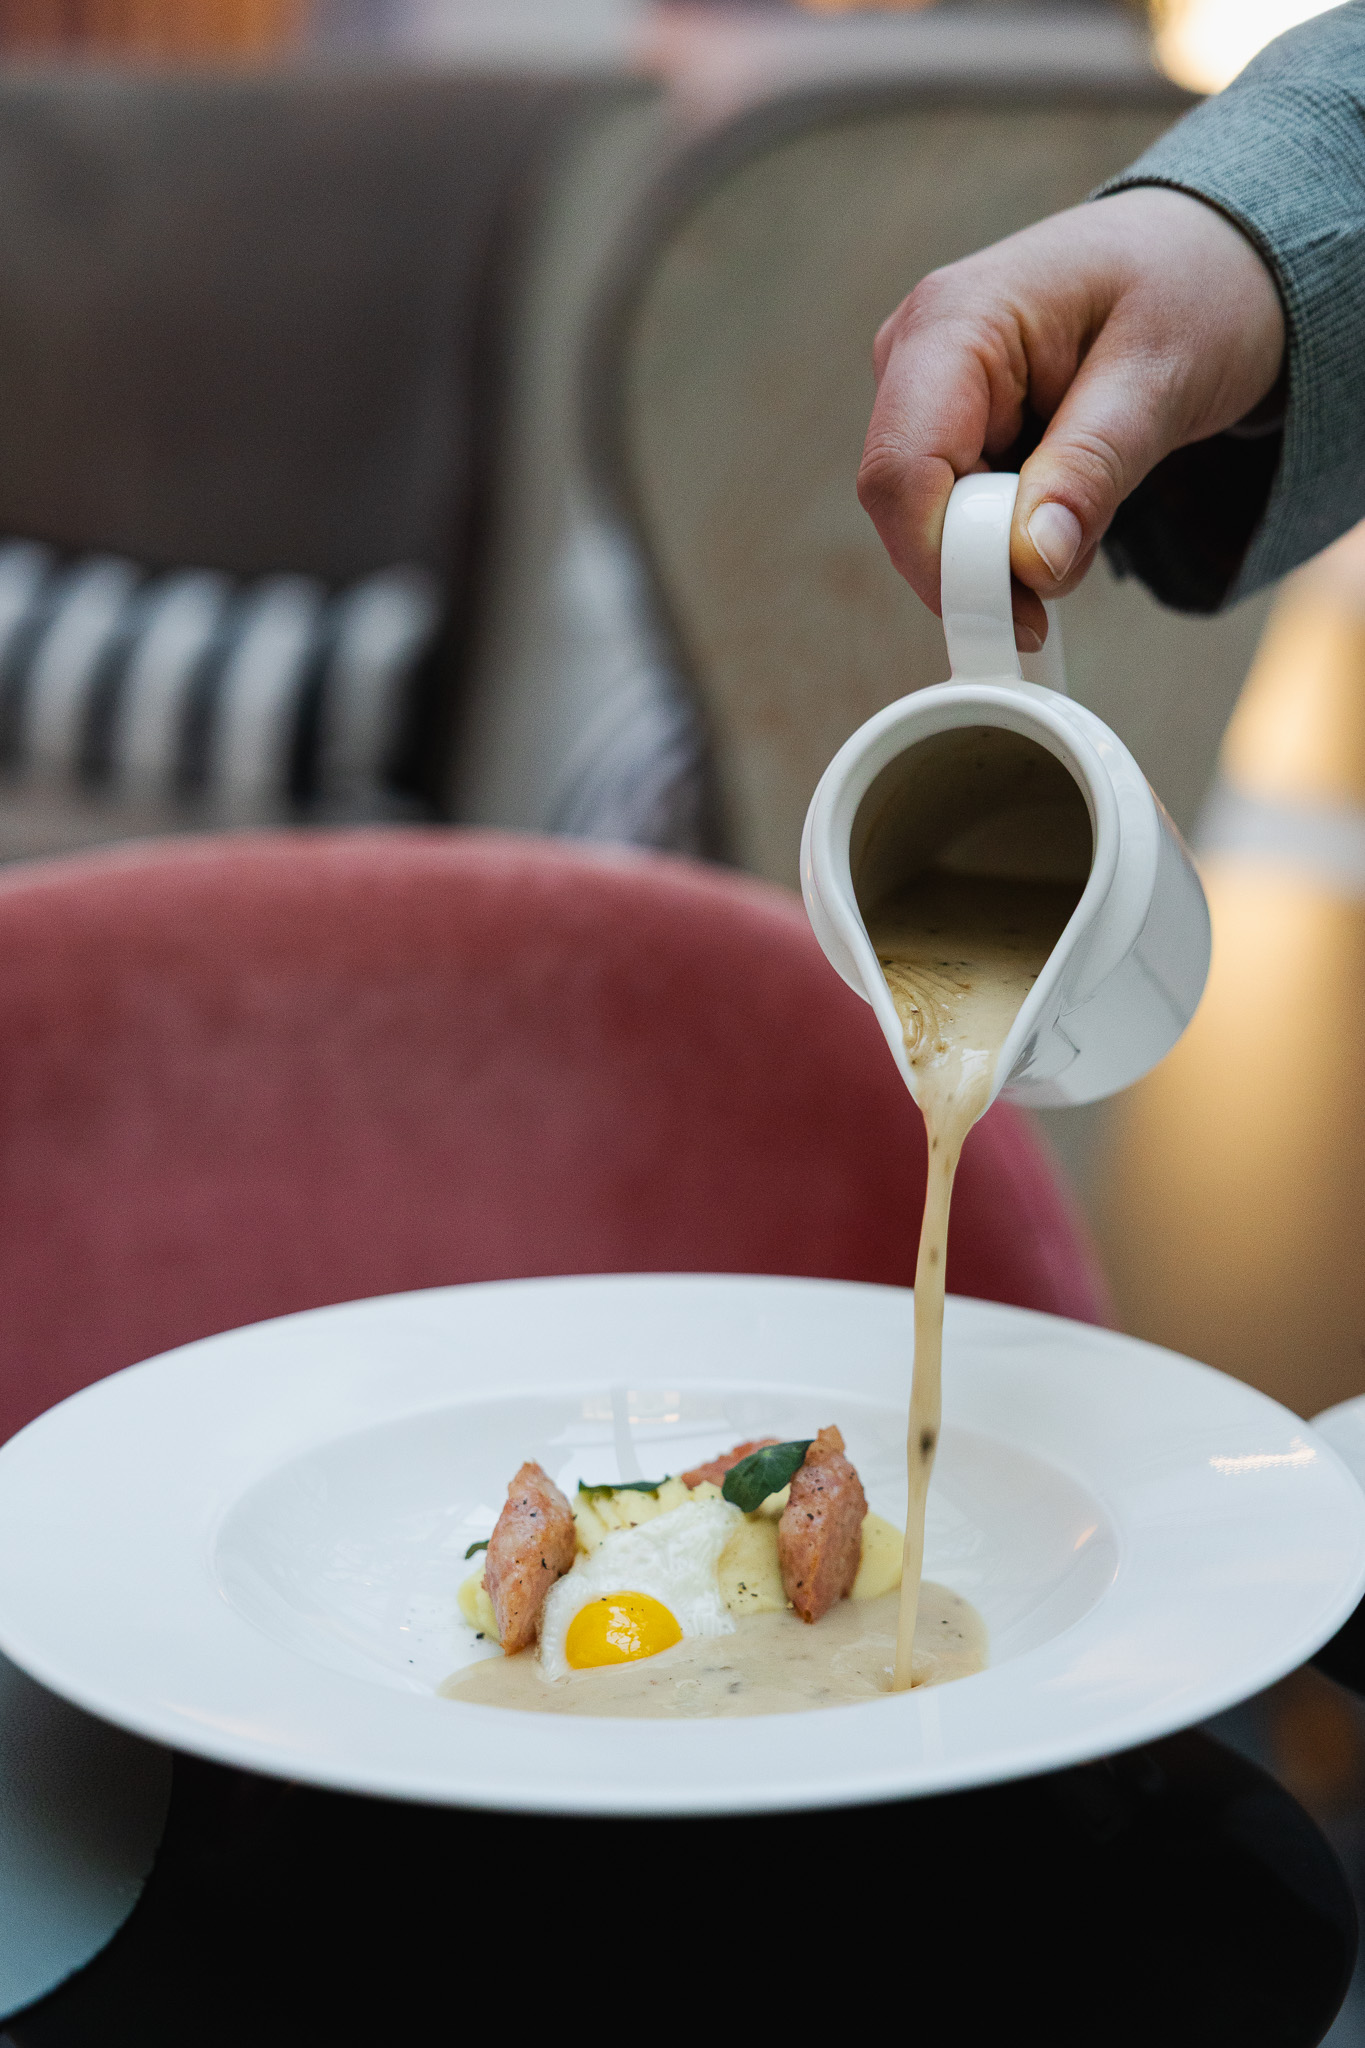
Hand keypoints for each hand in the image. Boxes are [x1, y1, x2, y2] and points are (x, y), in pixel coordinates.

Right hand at [856, 187, 1285, 645]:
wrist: (1208, 253)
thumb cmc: (1192, 284)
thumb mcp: (1163, 374)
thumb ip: (1093, 467)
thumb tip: (1033, 562)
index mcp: (953, 321)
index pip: (901, 472)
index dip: (944, 563)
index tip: (1019, 620)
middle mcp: (917, 354)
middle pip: (908, 507)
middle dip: (984, 564)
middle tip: (1074, 569)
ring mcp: (926, 393)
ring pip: (931, 521)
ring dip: (1006, 553)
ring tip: (1091, 510)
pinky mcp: (948, 427)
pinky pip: (957, 514)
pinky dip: (1012, 538)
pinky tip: (1069, 504)